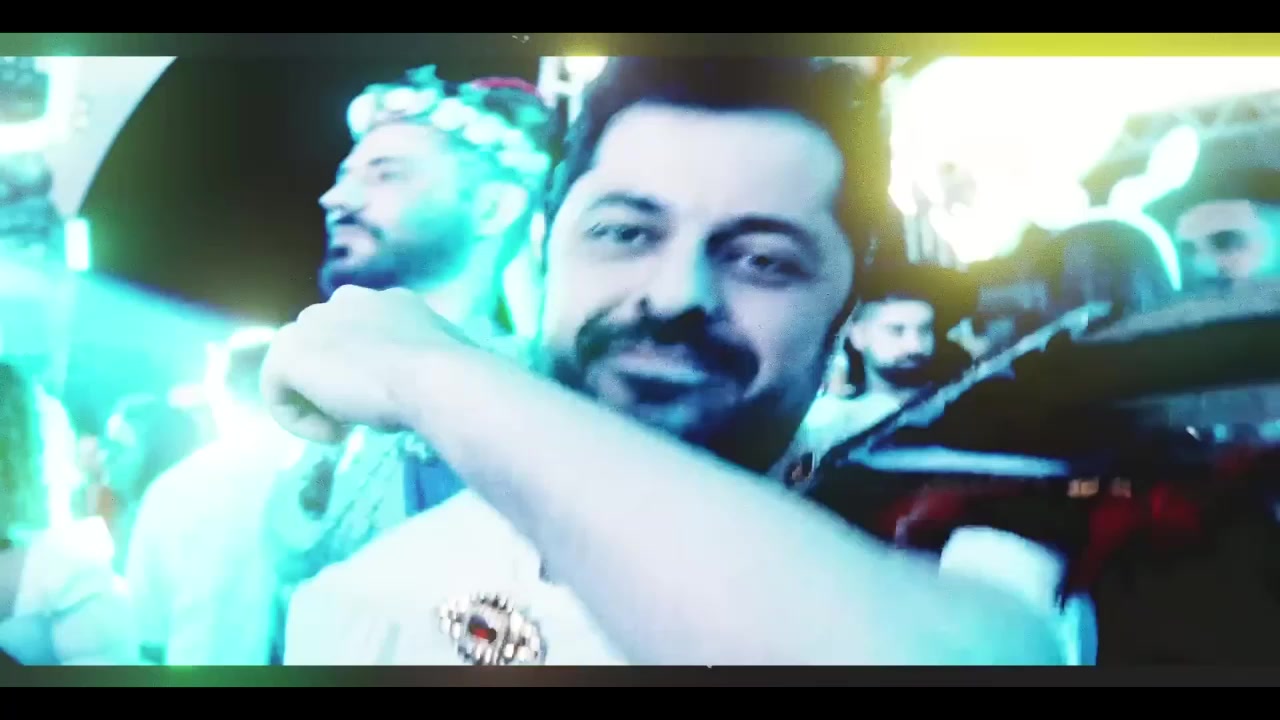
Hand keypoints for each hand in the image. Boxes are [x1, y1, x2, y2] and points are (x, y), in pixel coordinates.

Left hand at [259, 286, 469, 443]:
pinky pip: (278, 392)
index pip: (359, 332)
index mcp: (387, 300)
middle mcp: (346, 300)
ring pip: (297, 365)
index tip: (385, 398)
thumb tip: (427, 381)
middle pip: (323, 343)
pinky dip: (300, 421)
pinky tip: (333, 435)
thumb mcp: (441, 360)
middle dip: (335, 379)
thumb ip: (420, 361)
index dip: (367, 368)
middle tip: (360, 412)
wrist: (435, 378)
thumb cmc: (451, 372)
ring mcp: (313, 322)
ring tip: (343, 427)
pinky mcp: (289, 354)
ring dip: (315, 400)